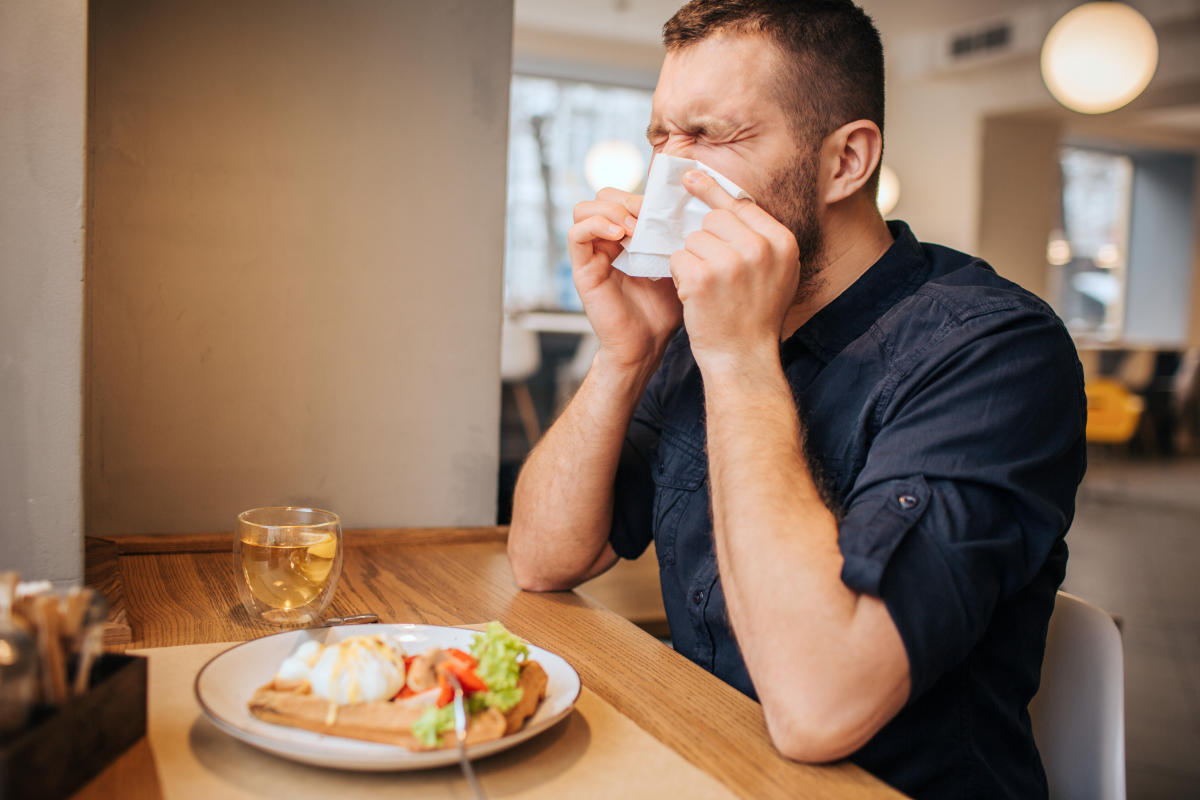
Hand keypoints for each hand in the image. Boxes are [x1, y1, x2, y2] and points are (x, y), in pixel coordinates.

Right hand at [569, 188, 682, 369]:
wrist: (648, 344)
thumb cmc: (663, 309)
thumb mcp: (676, 264)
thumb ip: (675, 238)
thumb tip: (688, 208)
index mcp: (628, 237)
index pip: (625, 197)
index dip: (642, 195)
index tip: (665, 208)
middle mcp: (607, 241)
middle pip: (603, 196)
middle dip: (627, 199)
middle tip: (647, 215)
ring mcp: (592, 254)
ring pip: (584, 208)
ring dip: (610, 211)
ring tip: (633, 228)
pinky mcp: (583, 269)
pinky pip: (576, 235)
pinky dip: (596, 226)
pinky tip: (619, 237)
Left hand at [670, 170, 799, 372]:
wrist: (743, 358)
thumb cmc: (755, 316)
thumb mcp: (775, 272)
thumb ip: (759, 237)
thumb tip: (726, 198)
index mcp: (782, 242)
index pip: (740, 204)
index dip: (713, 192)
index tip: (690, 177)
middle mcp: (760, 248)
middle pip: (713, 219)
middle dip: (705, 241)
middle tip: (716, 274)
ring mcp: (731, 262)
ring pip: (692, 239)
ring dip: (692, 261)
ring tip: (709, 289)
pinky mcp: (703, 278)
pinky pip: (677, 258)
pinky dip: (679, 276)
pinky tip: (695, 296)